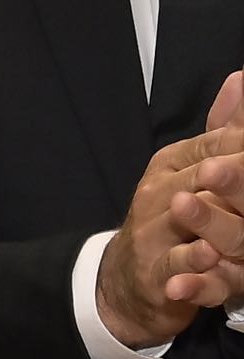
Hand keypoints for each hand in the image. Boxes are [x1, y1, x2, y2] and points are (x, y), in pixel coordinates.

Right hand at [102, 73, 243, 350]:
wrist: (127, 280)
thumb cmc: (171, 221)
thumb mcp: (192, 172)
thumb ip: (220, 131)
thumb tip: (240, 78)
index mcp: (172, 165)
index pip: (213, 145)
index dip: (240, 142)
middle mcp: (159, 193)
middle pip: (201, 178)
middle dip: (229, 174)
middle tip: (240, 168)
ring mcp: (153, 232)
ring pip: (185, 221)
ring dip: (204, 217)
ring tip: (214, 212)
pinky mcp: (154, 273)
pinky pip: (174, 267)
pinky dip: (188, 265)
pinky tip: (206, 258)